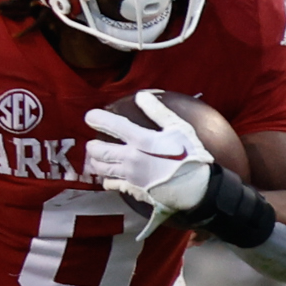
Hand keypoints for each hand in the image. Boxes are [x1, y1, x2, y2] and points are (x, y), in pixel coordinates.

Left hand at [83, 90, 213, 238]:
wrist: (195, 187)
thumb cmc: (190, 156)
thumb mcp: (178, 128)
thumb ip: (158, 112)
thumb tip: (142, 96)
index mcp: (141, 140)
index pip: (112, 125)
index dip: (97, 118)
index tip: (90, 116)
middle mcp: (131, 157)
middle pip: (100, 151)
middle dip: (93, 146)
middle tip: (92, 143)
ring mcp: (130, 175)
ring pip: (102, 168)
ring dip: (96, 162)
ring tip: (96, 159)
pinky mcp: (133, 190)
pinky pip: (112, 185)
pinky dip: (106, 180)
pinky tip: (108, 178)